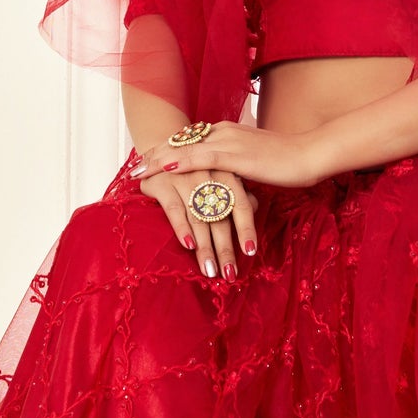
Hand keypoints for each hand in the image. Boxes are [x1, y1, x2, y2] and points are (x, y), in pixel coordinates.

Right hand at [128, 164, 258, 282]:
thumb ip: (239, 190)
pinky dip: (182, 228)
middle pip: (220, 218)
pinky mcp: (162, 182)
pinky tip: (189, 246)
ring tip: (210, 271)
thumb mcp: (221, 172)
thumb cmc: (197, 165)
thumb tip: (256, 206)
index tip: (250, 252)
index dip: (246, 229)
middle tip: (229, 274)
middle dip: (225, 249)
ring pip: (199, 218)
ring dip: (205, 248)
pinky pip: (174, 209)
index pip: (242, 205)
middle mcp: (208, 176)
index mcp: (226, 174)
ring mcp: (185, 178)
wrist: (161, 143)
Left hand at [133, 121, 317, 191]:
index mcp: (228, 131)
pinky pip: (201, 158)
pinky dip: (180, 163)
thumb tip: (229, 184)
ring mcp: (228, 141)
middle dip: (154, 154)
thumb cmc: (290, 162)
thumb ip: (238, 170)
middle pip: (180, 141)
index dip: (166, 149)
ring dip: (158, 160)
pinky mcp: (236, 155)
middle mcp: (223, 131)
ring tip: (137, 172)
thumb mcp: (257, 164)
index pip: (189, 139)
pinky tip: (163, 169)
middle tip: (132, 167)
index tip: (146, 159)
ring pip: (184, 148)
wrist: (311, 154)